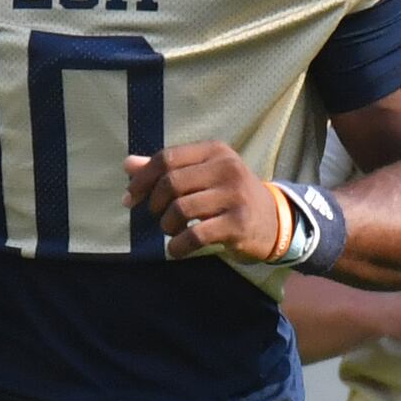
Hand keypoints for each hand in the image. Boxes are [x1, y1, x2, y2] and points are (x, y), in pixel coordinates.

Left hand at [125, 143, 281, 260]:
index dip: (142, 179)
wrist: (273, 221)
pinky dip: (178, 246)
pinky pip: (195, 235)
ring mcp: (235, 195)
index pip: (167, 157)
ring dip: (167, 226)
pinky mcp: (238, 223)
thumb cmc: (229, 196)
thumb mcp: (202, 176)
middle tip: (158, 217)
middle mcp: (227, 168)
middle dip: (154, 204)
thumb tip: (127, 164)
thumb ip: (166, 169)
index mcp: (215, 151)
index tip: (130, 198)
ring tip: (171, 231)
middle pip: (171, 183)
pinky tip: (176, 249)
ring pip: (180, 209)